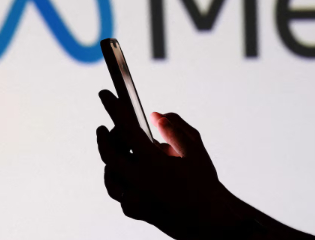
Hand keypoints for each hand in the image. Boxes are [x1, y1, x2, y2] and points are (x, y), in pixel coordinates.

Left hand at [96, 90, 240, 239]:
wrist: (210, 222)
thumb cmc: (205, 183)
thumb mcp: (195, 149)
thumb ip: (174, 128)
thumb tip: (154, 115)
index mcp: (154, 163)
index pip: (126, 128)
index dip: (114, 108)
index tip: (104, 94)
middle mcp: (139, 182)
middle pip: (109, 153)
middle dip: (105, 135)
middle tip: (107, 125)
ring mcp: (134, 200)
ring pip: (109, 174)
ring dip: (109, 157)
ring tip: (115, 145)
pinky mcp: (134, 212)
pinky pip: (117, 192)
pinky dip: (117, 178)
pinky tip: (123, 170)